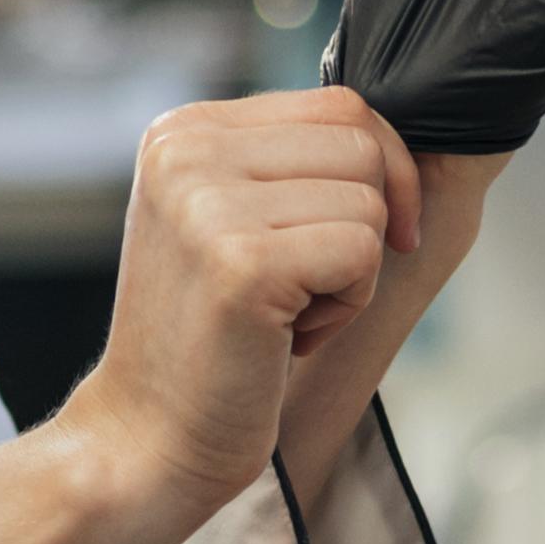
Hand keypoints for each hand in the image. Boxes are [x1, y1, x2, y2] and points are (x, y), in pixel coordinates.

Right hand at [61, 91, 420, 526]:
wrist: (146, 440)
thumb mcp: (229, 219)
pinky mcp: (243, 263)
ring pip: (369, 202)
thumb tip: (398, 139)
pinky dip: (344, 308)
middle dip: (362, 225)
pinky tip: (284, 336)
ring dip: (351, 274)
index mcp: (182, 131)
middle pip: (362, 144)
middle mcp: (186, 151)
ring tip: (282, 313)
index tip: (361, 237)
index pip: (339, 104)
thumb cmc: (207, 340)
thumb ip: (289, 164)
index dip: (380, 170)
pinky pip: (362, 255)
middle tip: (297, 286)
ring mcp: (209, 203)